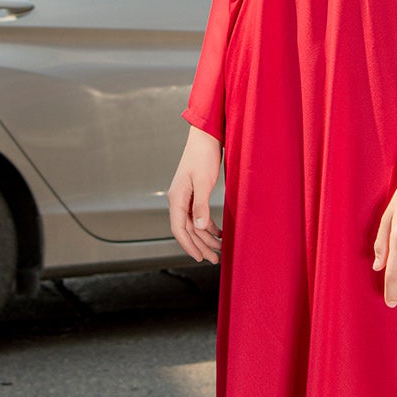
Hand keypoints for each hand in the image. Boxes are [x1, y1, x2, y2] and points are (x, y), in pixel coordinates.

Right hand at [167, 126, 223, 262]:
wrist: (206, 137)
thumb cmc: (203, 156)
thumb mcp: (204, 182)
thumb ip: (200, 205)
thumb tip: (199, 227)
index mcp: (176, 198)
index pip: (179, 229)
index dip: (189, 246)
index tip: (200, 258)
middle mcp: (178, 200)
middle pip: (187, 230)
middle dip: (200, 246)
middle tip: (215, 259)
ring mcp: (186, 197)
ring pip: (194, 225)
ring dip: (206, 238)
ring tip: (220, 249)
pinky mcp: (194, 194)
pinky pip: (199, 216)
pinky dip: (209, 226)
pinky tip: (219, 233)